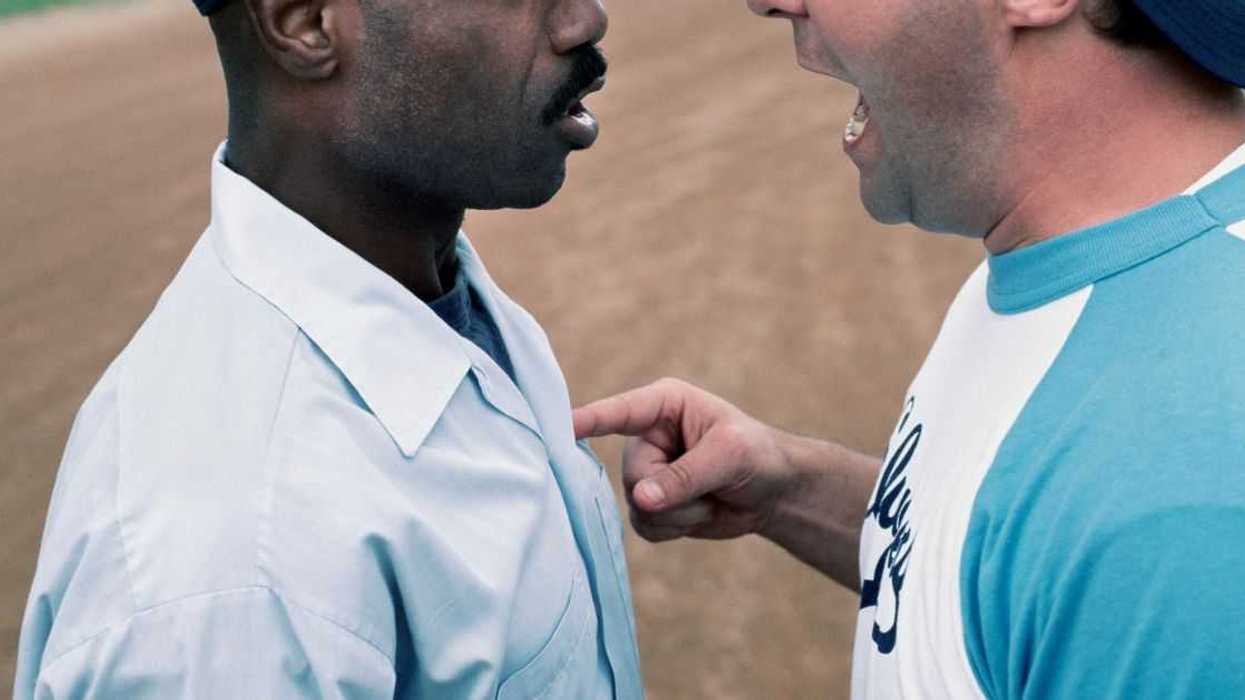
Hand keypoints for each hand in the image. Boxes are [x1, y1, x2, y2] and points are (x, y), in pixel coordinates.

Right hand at [573, 378, 794, 541]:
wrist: (774, 493)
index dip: (588, 421)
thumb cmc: (757, 455)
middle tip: (710, 486)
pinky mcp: (650, 504)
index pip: (619, 413)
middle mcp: (646, 437)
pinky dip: (675, 527)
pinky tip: (698, 514)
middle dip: (673, 490)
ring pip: (638, 505)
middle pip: (633, 474)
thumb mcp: (729, 456)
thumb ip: (685, 475)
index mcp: (663, 405)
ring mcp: (645, 472)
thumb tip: (642, 499)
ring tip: (709, 498)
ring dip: (679, 512)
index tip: (560, 429)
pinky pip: (644, 526)